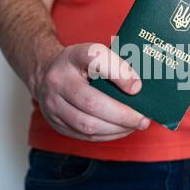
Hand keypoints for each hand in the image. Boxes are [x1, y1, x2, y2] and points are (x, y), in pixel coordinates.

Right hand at [33, 43, 149, 141]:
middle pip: (91, 102)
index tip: (138, 87)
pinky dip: (108, 135)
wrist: (45, 74)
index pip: (95, 59)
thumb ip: (116, 65)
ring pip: (87, 124)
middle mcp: (58, 80)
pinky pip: (85, 135)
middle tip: (143, 119)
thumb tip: (137, 88)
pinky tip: (121, 130)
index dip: (119, 74)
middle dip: (122, 115)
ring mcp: (53, 103)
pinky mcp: (55, 123)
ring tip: (135, 126)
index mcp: (73, 56)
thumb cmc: (80, 65)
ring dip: (116, 129)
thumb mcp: (95, 54)